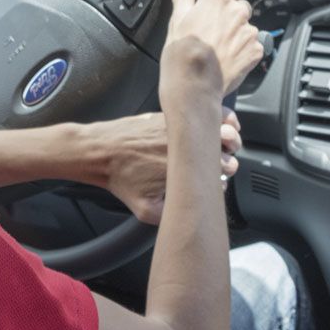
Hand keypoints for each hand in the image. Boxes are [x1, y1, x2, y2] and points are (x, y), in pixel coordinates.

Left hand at [90, 108, 242, 224]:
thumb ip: (170, 216)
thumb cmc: (120, 177)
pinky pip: (204, 113)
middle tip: (222, 165)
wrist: (100, 151)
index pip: (220, 174)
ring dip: (229, 136)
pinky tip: (221, 125)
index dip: (222, 179)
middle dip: (228, 159)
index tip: (217, 182)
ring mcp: (179, 129)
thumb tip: (188, 215)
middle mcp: (183, 147)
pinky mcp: (172, 117)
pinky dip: (219, 118)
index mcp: (181, 170)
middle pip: (225, 151)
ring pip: (221, 129)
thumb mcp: (145, 209)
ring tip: (227, 143)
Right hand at [160, 0, 264, 103]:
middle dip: (231, 16)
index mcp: (217, 0)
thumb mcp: (177, 20)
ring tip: (219, 50)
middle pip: (241, 7)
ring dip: (237, 35)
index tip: (220, 2)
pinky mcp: (256, 51)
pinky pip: (253, 46)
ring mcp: (249, 33)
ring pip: (247, 28)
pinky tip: (227, 60)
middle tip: (213, 32)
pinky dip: (244, 52)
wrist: (193, 87)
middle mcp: (237, 13)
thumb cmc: (181, 55)